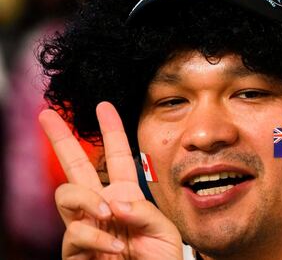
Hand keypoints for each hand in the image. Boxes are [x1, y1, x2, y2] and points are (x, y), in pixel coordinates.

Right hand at [40, 102, 181, 258]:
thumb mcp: (164, 231)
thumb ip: (144, 212)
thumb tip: (114, 201)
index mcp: (125, 197)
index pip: (116, 158)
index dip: (111, 131)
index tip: (104, 106)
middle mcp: (101, 208)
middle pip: (75, 166)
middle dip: (61, 139)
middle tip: (46, 115)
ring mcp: (85, 228)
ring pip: (67, 194)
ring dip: (87, 200)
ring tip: (109, 216)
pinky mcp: (75, 251)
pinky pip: (75, 232)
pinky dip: (96, 237)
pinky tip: (114, 247)